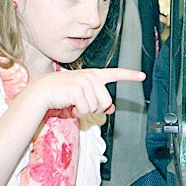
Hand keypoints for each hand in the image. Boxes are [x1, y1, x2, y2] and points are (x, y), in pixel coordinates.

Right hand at [29, 68, 144, 116]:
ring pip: (96, 106)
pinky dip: (78, 112)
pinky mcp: (77, 89)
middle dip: (96, 108)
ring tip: (74, 104)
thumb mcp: (84, 96)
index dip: (130, 76)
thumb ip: (99, 101)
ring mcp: (84, 81)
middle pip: (106, 101)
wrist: (44, 91)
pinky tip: (70, 106)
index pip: (115, 73)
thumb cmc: (63, 93)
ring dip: (85, 111)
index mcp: (95, 75)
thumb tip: (111, 109)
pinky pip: (85, 109)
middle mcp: (91, 76)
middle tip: (82, 105)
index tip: (142, 76)